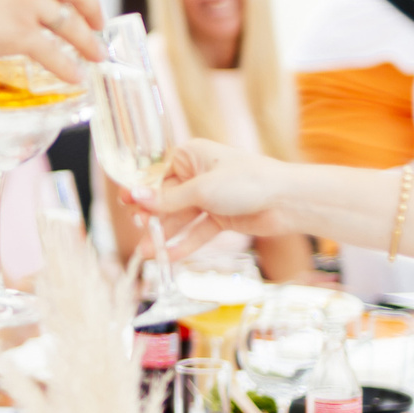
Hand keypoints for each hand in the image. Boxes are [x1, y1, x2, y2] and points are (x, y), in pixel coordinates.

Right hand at [148, 139, 302, 253]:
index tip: (126, 204)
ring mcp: (209, 198)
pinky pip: (196, 231)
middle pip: (166, 198)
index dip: (141, 191)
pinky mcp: (221, 218)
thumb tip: (134, 196)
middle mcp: (198, 175)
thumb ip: (167, 199)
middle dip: (152, 216)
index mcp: (191, 156)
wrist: (288, 201)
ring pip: (180, 218)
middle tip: (139, 230)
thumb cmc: (248, 182)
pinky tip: (169, 256)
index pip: (157, 174)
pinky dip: (184, 244)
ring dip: (165, 235)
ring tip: (148, 253)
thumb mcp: (202, 190)